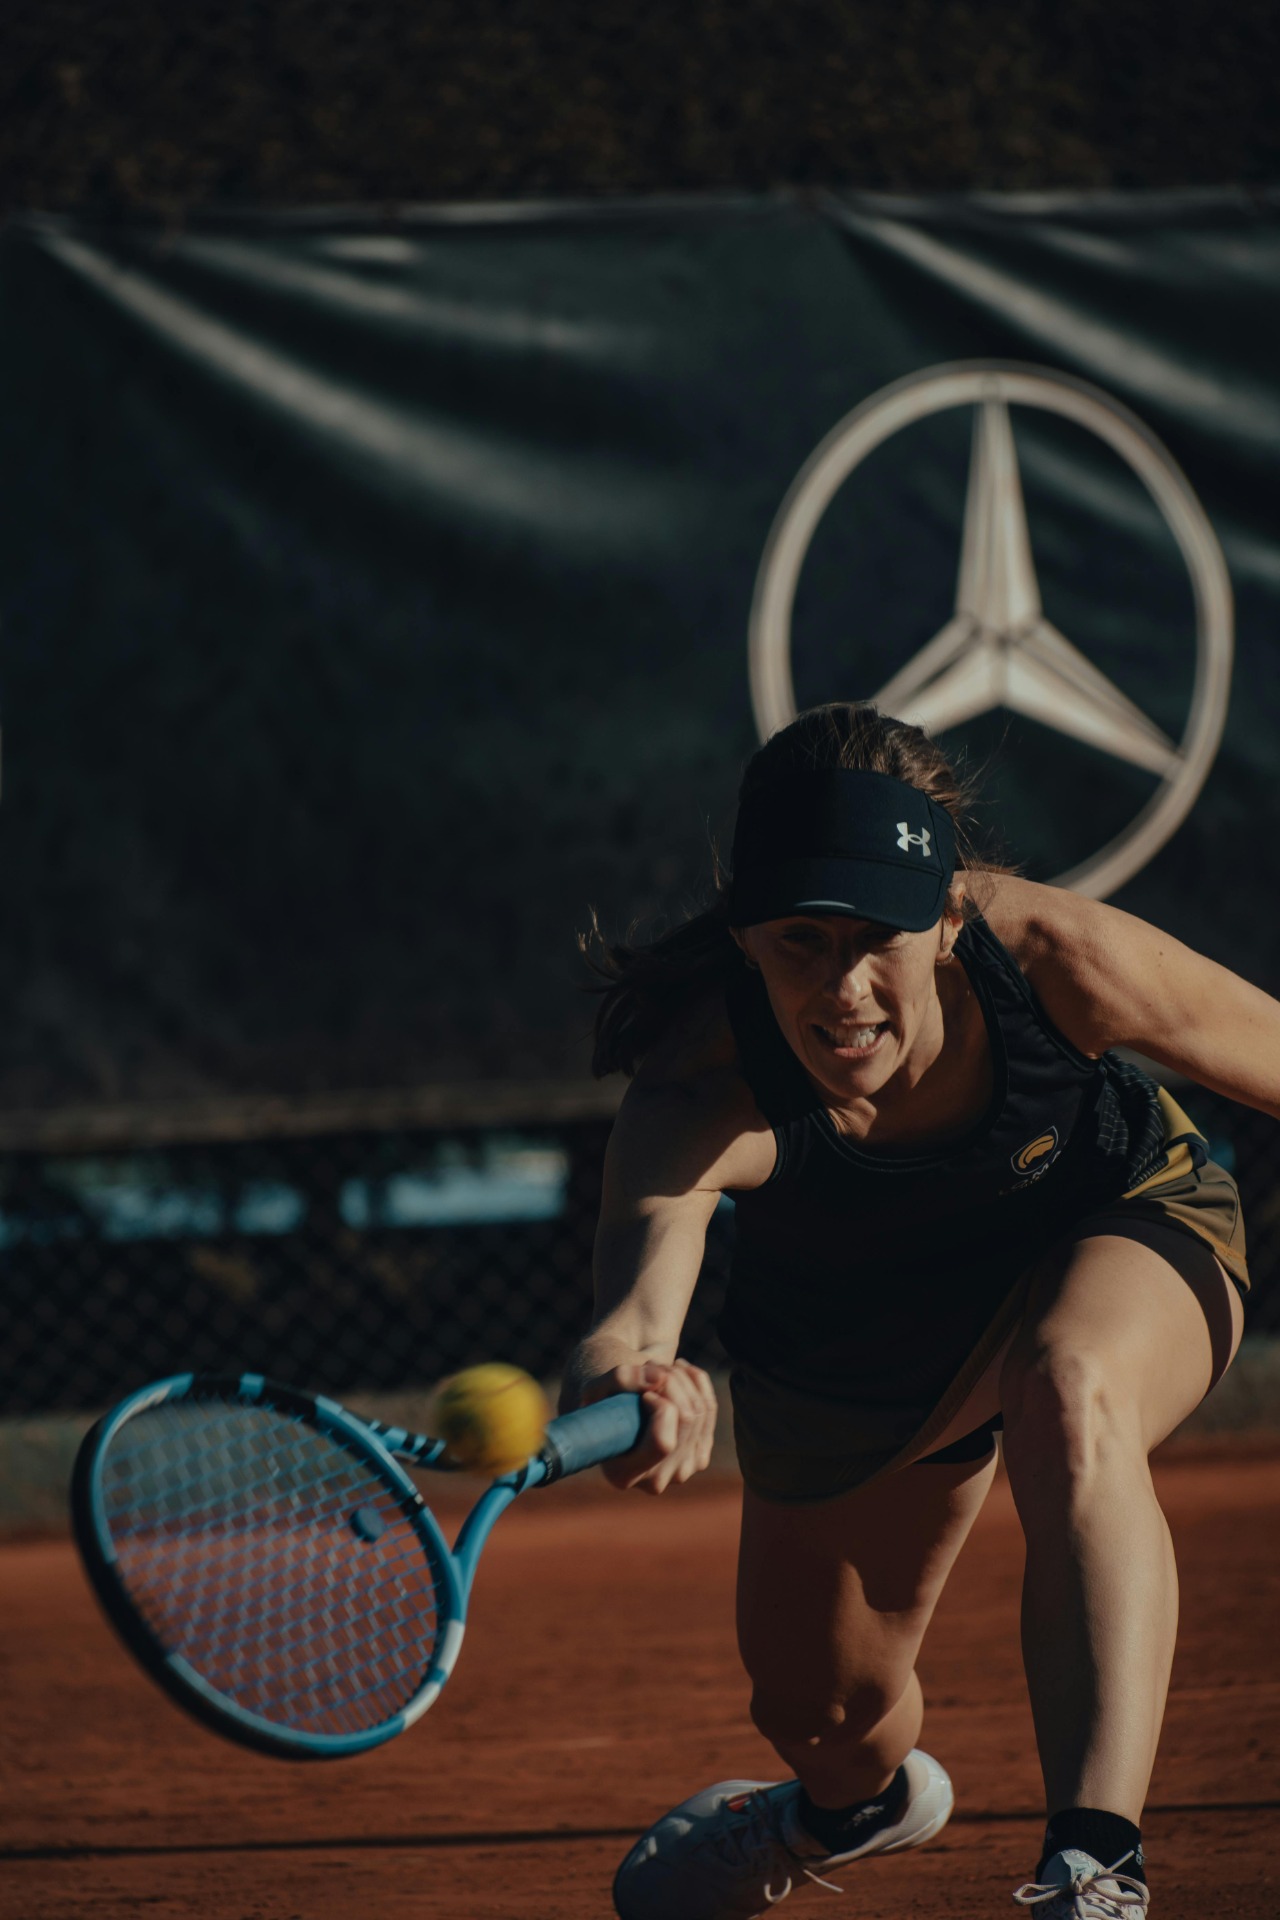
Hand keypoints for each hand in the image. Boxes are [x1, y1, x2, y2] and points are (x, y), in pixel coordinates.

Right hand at [581, 1359, 717, 1493]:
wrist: (618, 1410)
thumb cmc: (603, 1402)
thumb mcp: (598, 1386)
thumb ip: (620, 1379)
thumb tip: (660, 1377)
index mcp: (623, 1474)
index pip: (663, 1442)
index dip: (660, 1406)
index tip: (643, 1393)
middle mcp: (655, 1481)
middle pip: (686, 1419)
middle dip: (671, 1381)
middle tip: (651, 1366)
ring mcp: (681, 1472)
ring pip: (700, 1410)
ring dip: (682, 1378)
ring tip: (660, 1369)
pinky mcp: (698, 1458)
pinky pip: (709, 1408)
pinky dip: (696, 1383)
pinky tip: (679, 1373)